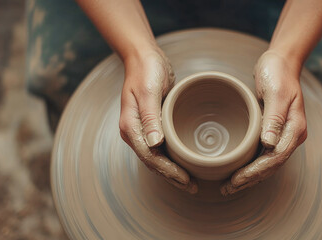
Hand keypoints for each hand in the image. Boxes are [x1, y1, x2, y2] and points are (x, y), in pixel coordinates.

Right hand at [119, 47, 196, 193]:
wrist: (144, 57)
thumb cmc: (146, 71)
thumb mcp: (149, 91)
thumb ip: (150, 117)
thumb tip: (155, 144)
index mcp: (130, 126)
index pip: (150, 157)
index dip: (168, 171)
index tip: (185, 179)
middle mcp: (134, 132)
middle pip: (153, 162)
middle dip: (171, 176)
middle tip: (192, 186)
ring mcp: (143, 130)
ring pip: (157, 158)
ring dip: (172, 171)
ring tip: (189, 181)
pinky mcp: (152, 125)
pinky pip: (161, 148)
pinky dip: (172, 158)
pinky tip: (184, 163)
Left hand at [221, 50, 306, 194]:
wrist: (281, 62)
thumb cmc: (278, 73)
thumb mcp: (276, 93)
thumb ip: (274, 118)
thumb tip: (269, 144)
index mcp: (295, 129)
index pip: (275, 158)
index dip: (256, 171)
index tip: (237, 179)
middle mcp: (290, 135)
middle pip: (271, 165)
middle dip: (250, 179)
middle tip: (227, 188)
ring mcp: (282, 135)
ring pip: (266, 163)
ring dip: (249, 176)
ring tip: (229, 185)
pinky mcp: (273, 131)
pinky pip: (262, 153)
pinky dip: (250, 164)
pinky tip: (237, 169)